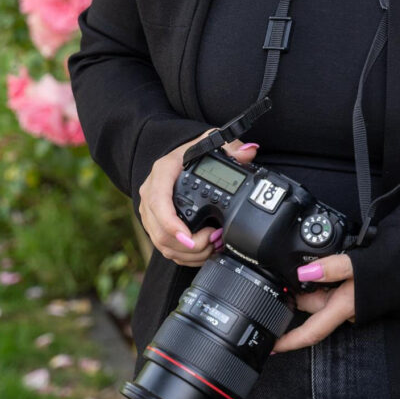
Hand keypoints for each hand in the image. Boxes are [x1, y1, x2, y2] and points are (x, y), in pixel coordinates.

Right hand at [138, 133, 258, 265]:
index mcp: (162, 173)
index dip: (171, 224)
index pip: (159, 202)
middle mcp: (151, 194)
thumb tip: (249, 151)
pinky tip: (204, 251)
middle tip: (213, 241)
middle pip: (160, 231)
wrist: (176, 159)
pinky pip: (165, 248)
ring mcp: (150, 213)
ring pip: (162, 244)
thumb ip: (231, 147)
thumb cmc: (191, 153)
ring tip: (213, 246)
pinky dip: (185, 255)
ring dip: (189, 253)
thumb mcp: (210, 143)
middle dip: (189, 245)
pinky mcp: (155, 225)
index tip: (189, 238)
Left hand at [273, 254, 354, 352]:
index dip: (290, 342)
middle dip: (294, 294)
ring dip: (309, 283)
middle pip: (310, 306)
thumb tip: (304, 272)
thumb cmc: (389, 269)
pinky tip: (321, 266)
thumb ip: (333, 268)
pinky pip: (331, 289)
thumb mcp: (360, 265)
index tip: (272, 346)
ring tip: (302, 265)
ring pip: (321, 295)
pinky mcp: (354, 292)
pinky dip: (321, 280)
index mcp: (342, 307)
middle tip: (281, 276)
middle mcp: (344, 308)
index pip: (310, 332)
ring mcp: (349, 301)